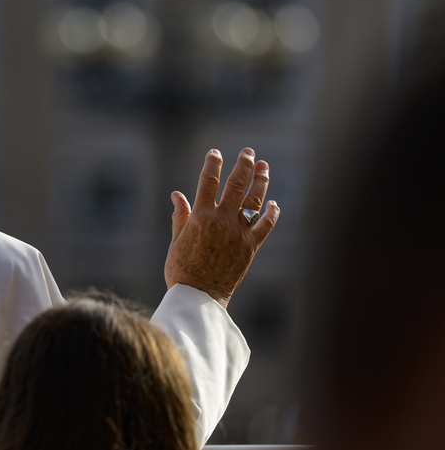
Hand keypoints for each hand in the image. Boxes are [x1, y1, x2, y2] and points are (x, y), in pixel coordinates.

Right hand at [164, 148, 279, 308]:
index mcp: (200, 217)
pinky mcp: (250, 247)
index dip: (213, 164)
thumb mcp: (176, 241)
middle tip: (248, 152)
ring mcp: (238, 233)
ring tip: (263, 167)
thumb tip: (177, 194)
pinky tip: (273, 203)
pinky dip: (271, 213)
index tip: (216, 153)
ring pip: (254, 200)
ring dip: (260, 181)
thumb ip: (180, 216)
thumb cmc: (181, 271)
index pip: (208, 182)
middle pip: (236, 185)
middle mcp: (222, 221)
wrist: (199, 297)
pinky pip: (265, 226)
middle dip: (243, 165)